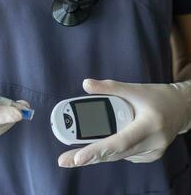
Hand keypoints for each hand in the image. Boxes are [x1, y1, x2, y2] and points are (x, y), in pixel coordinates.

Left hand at [58, 79, 190, 166]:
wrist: (183, 109)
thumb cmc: (159, 97)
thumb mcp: (135, 88)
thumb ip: (110, 87)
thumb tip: (85, 84)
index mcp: (149, 125)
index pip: (119, 141)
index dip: (97, 150)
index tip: (78, 158)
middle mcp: (151, 143)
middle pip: (114, 154)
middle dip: (87, 157)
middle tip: (65, 160)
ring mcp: (151, 153)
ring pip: (118, 157)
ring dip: (97, 155)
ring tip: (74, 155)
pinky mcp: (149, 156)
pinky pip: (124, 156)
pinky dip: (110, 152)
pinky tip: (98, 148)